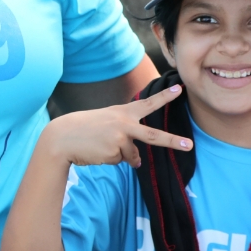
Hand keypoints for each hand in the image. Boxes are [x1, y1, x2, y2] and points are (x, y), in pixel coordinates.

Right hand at [42, 85, 192, 168]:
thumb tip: (138, 161)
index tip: (180, 88)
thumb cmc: (83, 130)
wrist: (61, 138)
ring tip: (100, 147)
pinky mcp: (114, 153)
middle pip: (153, 135)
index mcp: (122, 113)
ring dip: (119, 156)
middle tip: (189, 145)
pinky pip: (119, 162)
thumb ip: (125, 137)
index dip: (165, 97)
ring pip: (131, 156)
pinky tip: (96, 152)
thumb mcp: (105, 123)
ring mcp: (120, 139)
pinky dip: (109, 160)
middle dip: (173, 141)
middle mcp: (124, 124)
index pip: (147, 103)